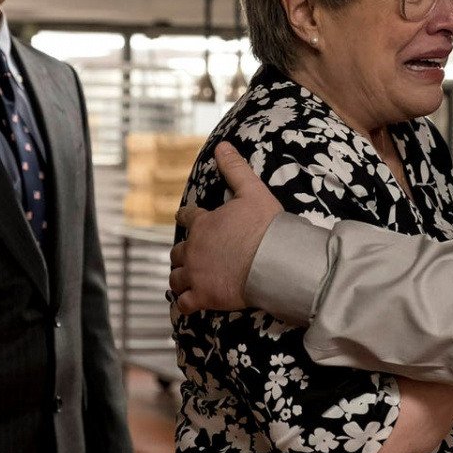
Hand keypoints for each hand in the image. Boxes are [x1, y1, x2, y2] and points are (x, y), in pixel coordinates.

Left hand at [169, 141, 281, 313]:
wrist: (275, 261)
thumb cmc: (265, 226)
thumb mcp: (252, 190)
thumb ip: (234, 168)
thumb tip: (222, 145)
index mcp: (203, 223)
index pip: (187, 218)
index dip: (186, 219)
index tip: (184, 220)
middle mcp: (194, 248)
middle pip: (177, 252)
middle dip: (182, 254)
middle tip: (188, 258)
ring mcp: (196, 274)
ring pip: (177, 277)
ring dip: (179, 278)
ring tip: (183, 281)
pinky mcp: (203, 296)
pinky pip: (184, 303)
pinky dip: (182, 305)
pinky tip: (183, 307)